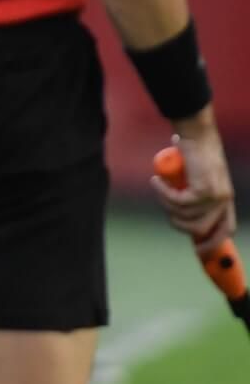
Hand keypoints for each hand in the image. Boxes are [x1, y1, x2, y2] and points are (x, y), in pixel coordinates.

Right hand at [153, 117, 236, 250]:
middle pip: (201, 230)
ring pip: (186, 216)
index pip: (226, 230)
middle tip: (167, 212)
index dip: (213, 244)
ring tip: (159, 186)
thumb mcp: (195, 177)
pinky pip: (178, 202)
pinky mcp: (203, 190)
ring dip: (167, 204)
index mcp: (226, 198)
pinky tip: (157, 181)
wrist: (195, 132)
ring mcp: (216, 196)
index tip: (198, 251)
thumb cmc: (192, 151)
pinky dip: (163, 193)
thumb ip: (192, 194)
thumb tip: (181, 214)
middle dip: (180, 226)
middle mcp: (224, 199)